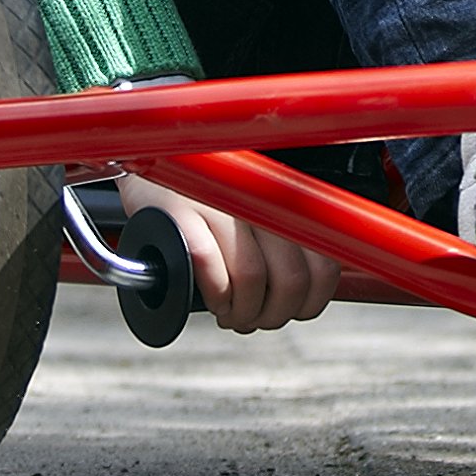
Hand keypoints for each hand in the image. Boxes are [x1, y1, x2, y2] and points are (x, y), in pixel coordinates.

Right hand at [114, 171, 339, 332]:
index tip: (290, 310)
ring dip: (242, 312)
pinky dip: (214, 293)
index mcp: (288, 191)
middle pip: (290, 279)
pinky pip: (206, 261)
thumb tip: (310, 294)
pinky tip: (213, 300)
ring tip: (230, 314)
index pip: (324, 265)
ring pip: (252, 276)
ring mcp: (218, 196)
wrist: (151, 157)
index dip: (309, 302)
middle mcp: (258, 188)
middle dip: (272, 315)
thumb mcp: (259, 204)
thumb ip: (290, 237)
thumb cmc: (214, 194)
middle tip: (253, 318)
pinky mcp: (177, 206)